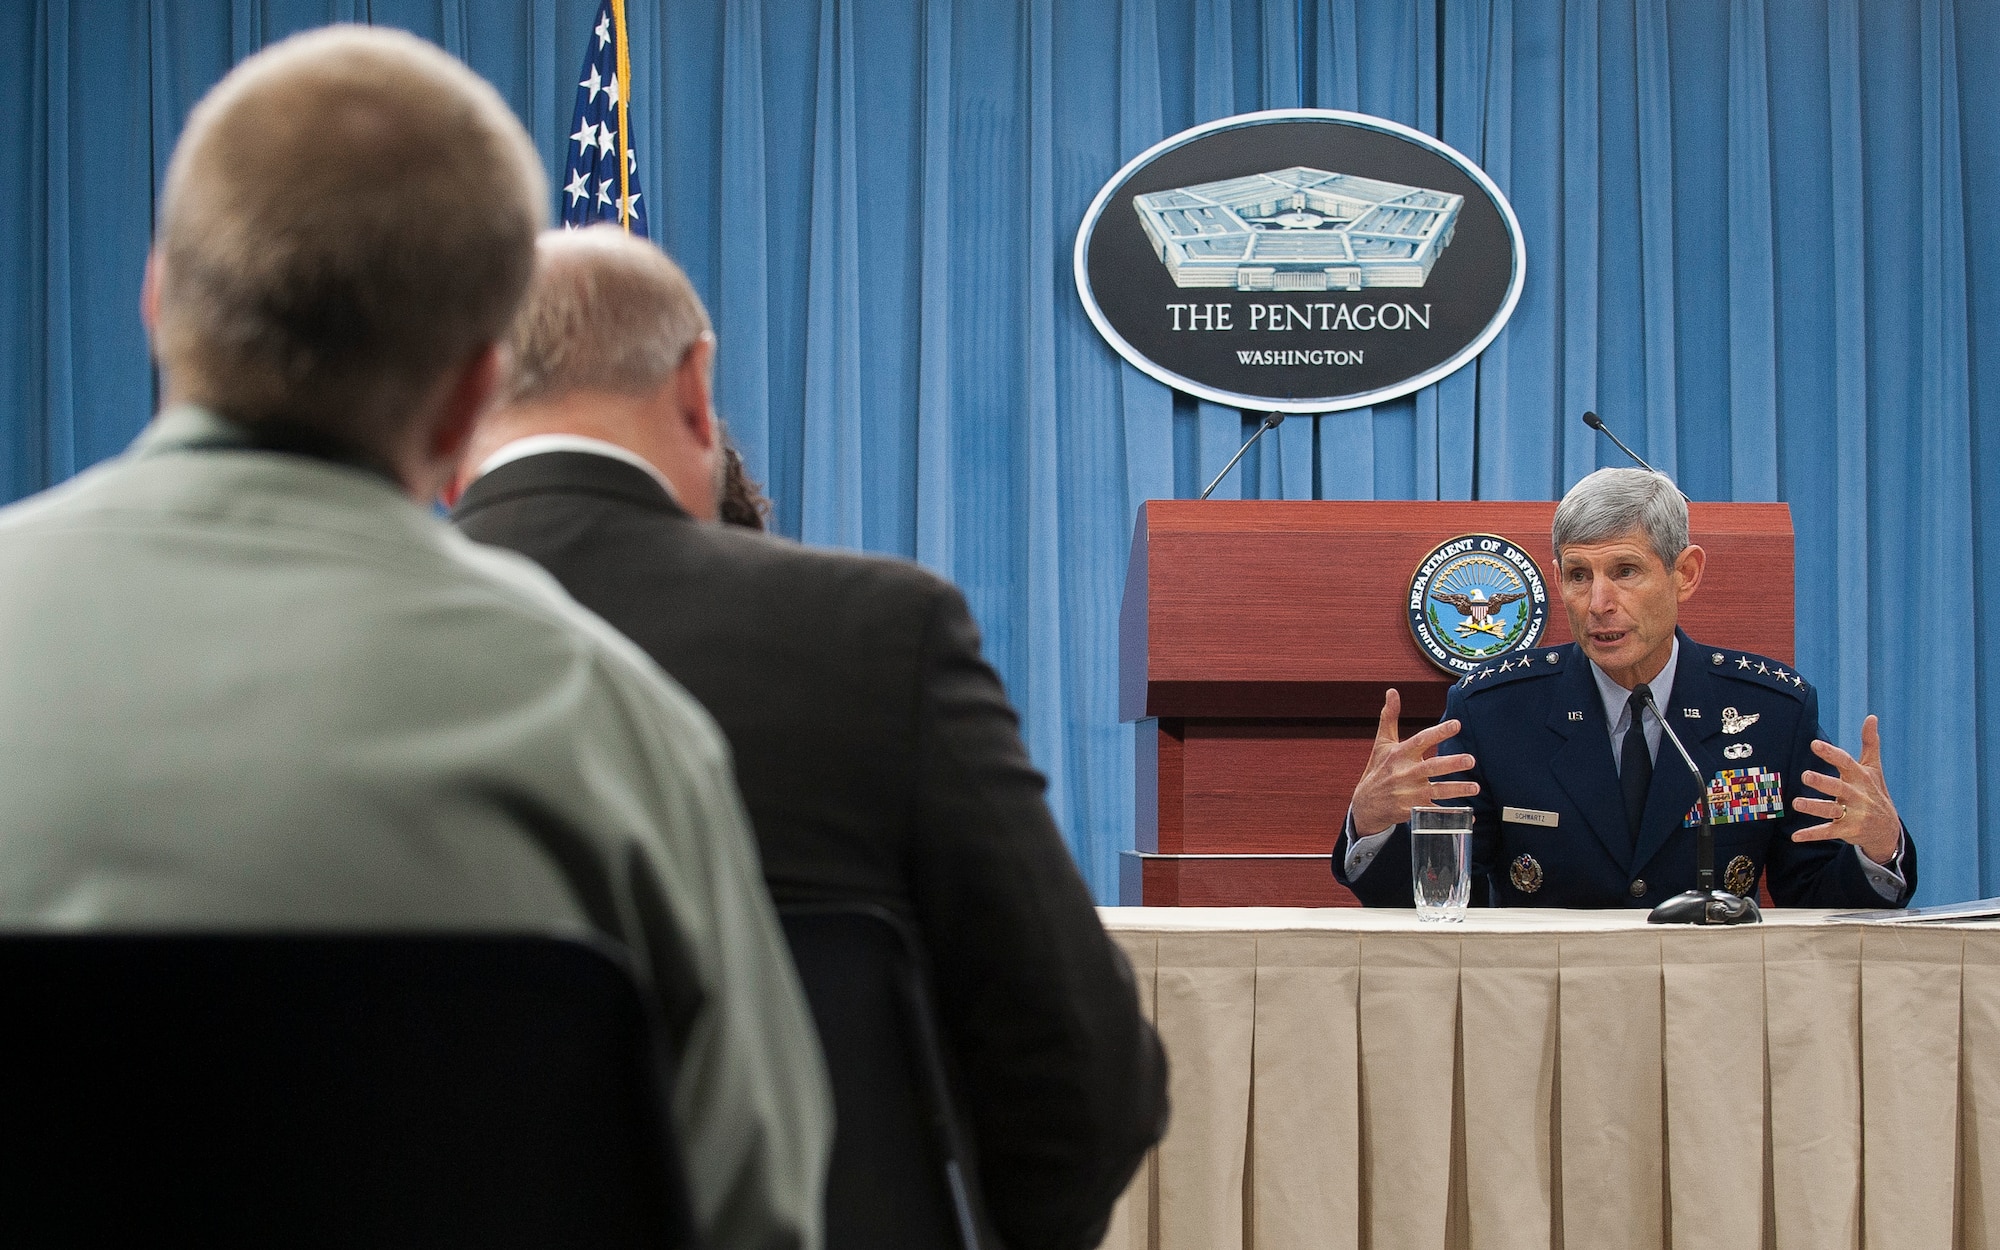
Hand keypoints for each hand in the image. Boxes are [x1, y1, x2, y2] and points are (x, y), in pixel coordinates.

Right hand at [1348, 688, 1478, 834]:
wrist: (1365, 805)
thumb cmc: (1377, 770)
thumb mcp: (1381, 744)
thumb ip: (1389, 717)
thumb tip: (1392, 691)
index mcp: (1399, 754)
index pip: (1420, 740)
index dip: (1438, 732)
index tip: (1456, 724)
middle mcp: (1404, 773)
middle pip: (1431, 767)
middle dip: (1451, 764)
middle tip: (1471, 760)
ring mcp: (1408, 793)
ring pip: (1436, 791)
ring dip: (1457, 790)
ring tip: (1475, 787)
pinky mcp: (1412, 810)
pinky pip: (1434, 813)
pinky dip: (1452, 815)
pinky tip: (1469, 815)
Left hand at [1791, 714, 1901, 863]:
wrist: (1888, 829)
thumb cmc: (1875, 792)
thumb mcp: (1873, 768)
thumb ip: (1869, 743)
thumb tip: (1871, 716)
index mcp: (1861, 777)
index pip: (1846, 763)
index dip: (1830, 754)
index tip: (1814, 744)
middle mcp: (1857, 795)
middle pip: (1839, 787)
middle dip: (1823, 782)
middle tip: (1805, 775)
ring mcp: (1854, 814)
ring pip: (1831, 810)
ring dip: (1814, 807)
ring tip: (1796, 803)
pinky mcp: (1848, 830)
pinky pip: (1828, 832)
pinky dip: (1812, 834)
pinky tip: (1795, 836)